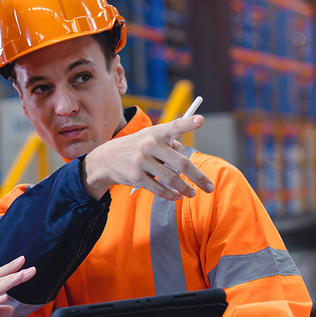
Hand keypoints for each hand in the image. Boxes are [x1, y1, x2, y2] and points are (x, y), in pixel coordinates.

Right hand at [82, 115, 212, 200]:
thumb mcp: (150, 138)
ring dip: (185, 189)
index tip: (200, 120)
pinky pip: (159, 189)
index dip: (188, 123)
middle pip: (180, 162)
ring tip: (192, 193)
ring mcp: (141, 161)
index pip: (174, 126)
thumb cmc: (137, 148)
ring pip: (171, 179)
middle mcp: (149, 145)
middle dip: (198, 177)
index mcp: (156, 132)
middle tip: (209, 186)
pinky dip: (170, 195)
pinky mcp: (135, 177)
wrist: (106, 159)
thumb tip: (186, 163)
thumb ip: (169, 145)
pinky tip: (177, 197)